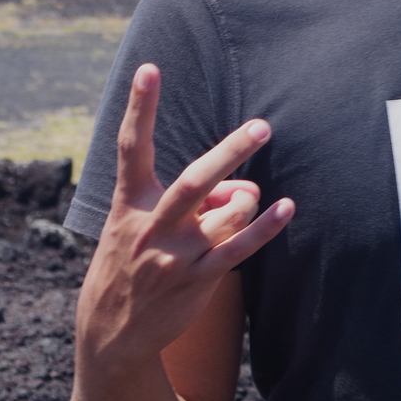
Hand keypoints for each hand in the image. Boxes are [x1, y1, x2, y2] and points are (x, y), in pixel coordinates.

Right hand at [74, 64, 293, 372]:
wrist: (113, 332)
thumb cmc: (134, 262)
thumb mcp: (140, 225)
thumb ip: (192, 199)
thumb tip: (245, 188)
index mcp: (127, 204)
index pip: (131, 147)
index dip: (141, 107)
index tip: (148, 68)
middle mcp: (150, 226)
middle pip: (194, 181)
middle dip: (230, 152)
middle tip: (261, 126)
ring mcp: (174, 256)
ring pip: (228, 213)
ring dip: (245, 204)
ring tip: (238, 208)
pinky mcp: (198, 279)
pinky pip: (241, 247)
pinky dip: (267, 226)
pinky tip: (287, 208)